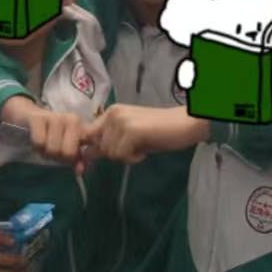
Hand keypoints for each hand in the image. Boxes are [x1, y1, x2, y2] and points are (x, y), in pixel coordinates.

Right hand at [2, 98, 85, 168]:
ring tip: (43, 145)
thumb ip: (76, 159)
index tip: (68, 158)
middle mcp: (72, 120)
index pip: (85, 148)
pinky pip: (39, 142)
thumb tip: (80, 172)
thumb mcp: (65, 146)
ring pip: (53, 149)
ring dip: (44, 152)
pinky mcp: (38, 118)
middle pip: (67, 153)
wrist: (27, 114)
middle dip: (57, 157)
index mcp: (82, 127)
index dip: (74, 159)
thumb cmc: (50, 133)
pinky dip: (36, 146)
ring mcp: (55, 117)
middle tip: (52, 151)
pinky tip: (35, 139)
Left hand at [89, 103, 208, 163]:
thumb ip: (109, 141)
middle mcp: (112, 113)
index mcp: (110, 113)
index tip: (103, 158)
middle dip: (114, 154)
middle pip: (98, 147)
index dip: (93, 150)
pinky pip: (121, 155)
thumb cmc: (159, 132)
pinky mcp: (131, 130)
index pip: (88, 134)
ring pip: (109, 153)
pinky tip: (145, 151)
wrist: (185, 124)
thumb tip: (86, 154)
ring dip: (125, 157)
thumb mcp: (129, 137)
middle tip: (134, 151)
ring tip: (142, 148)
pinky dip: (133, 158)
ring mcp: (121, 121)